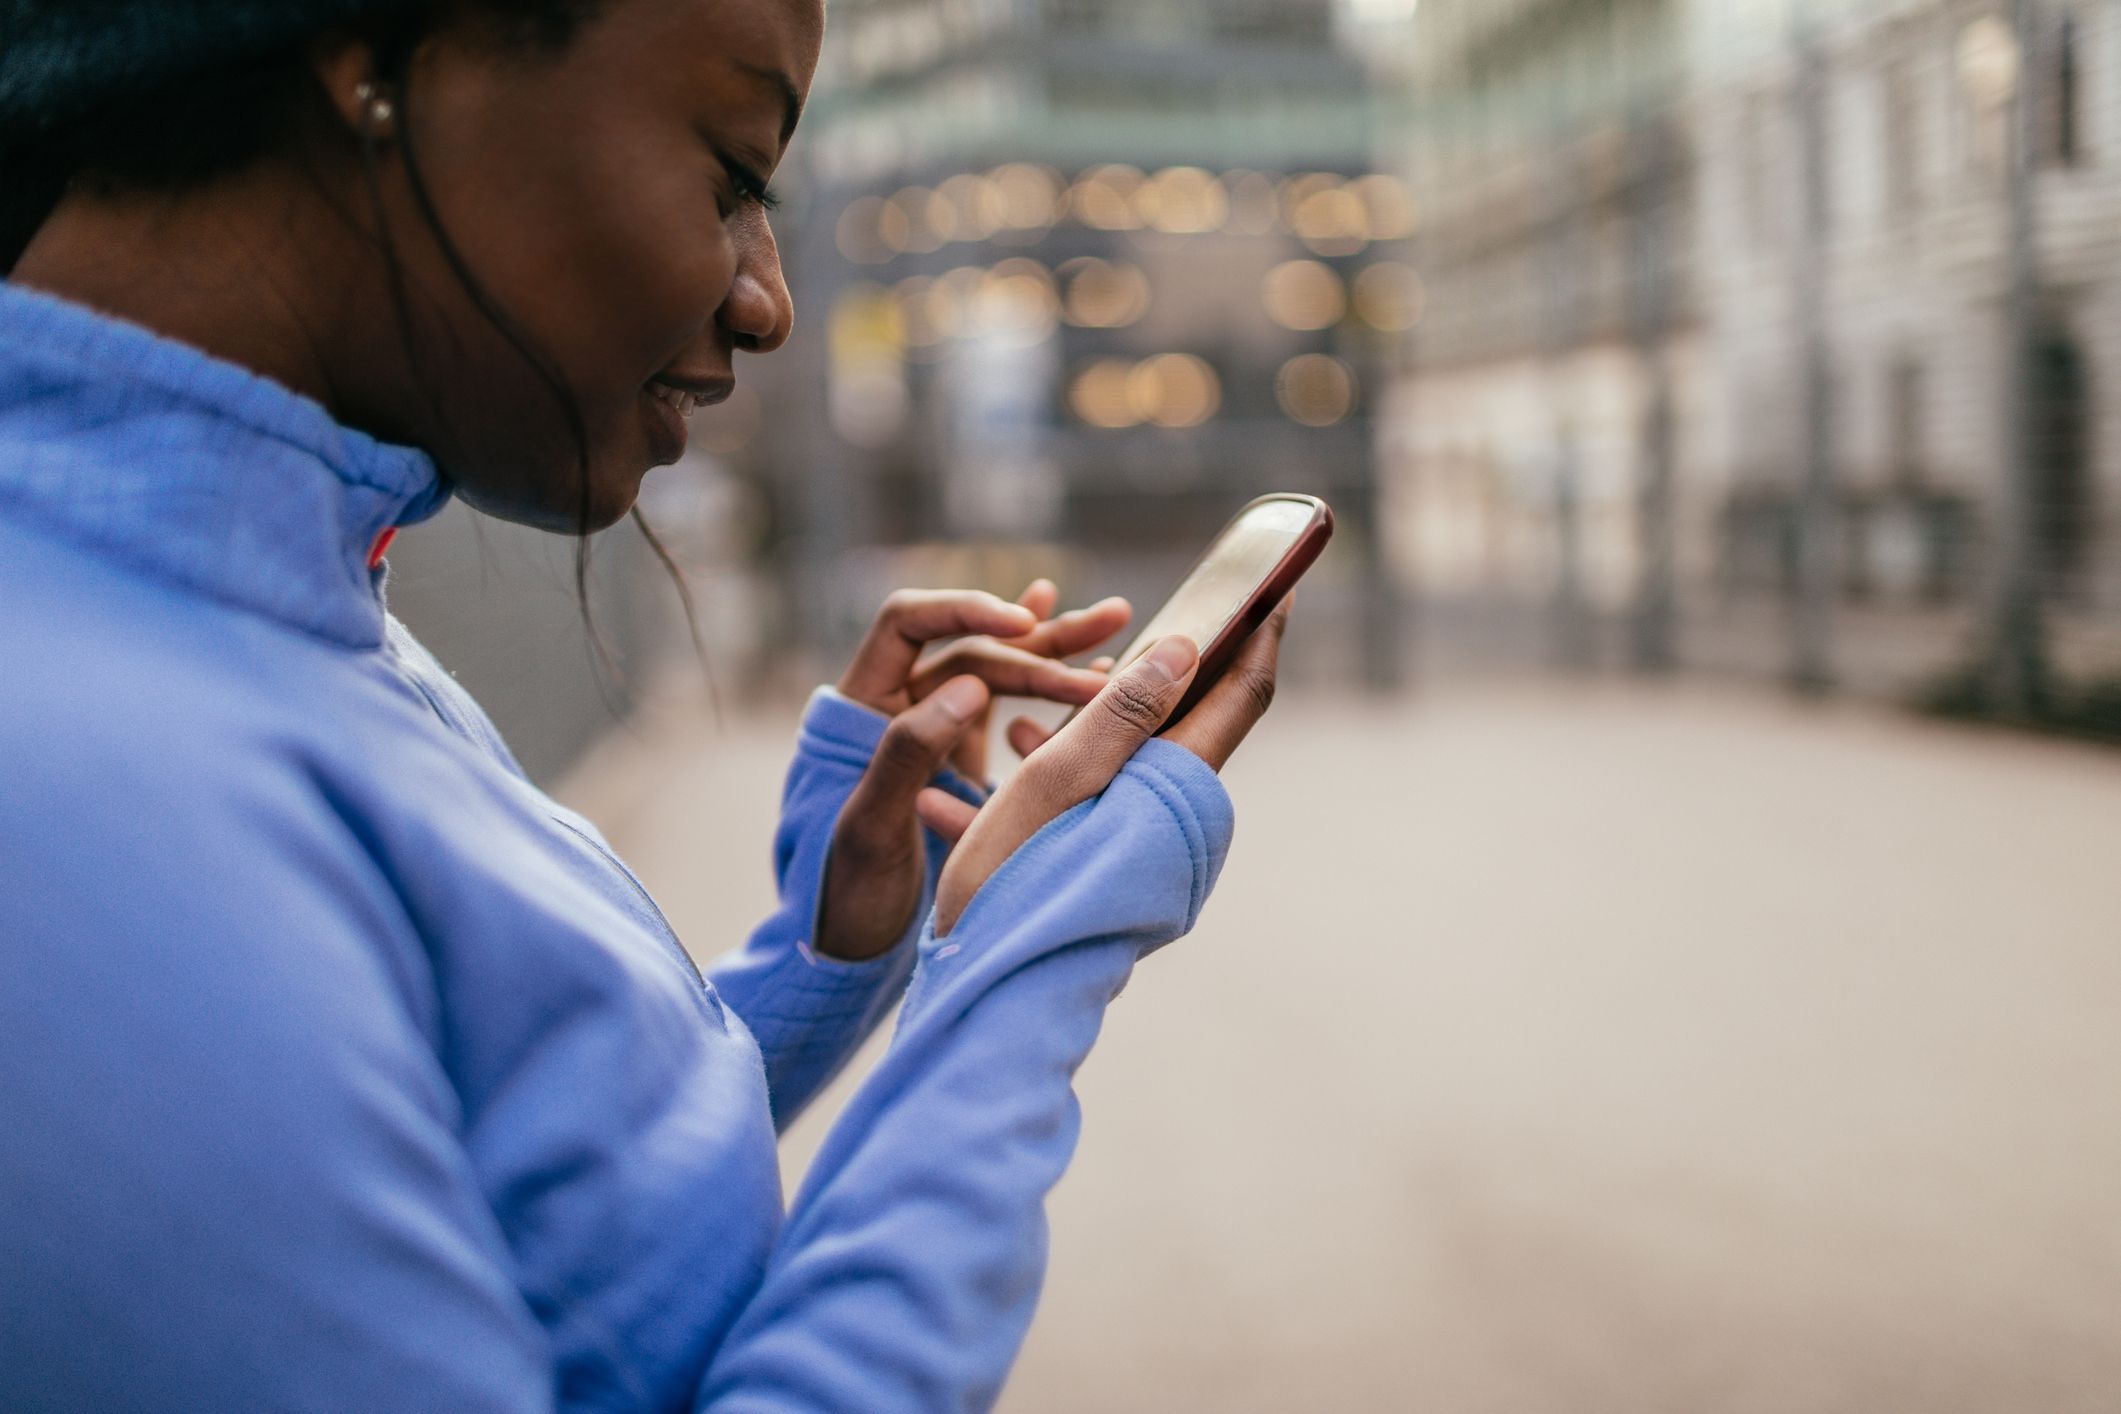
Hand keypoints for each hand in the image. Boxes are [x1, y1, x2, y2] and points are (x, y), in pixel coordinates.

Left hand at [816, 582, 1133, 959]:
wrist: (841, 948)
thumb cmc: (842, 890)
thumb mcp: (872, 825)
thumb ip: (909, 752)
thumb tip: (970, 684)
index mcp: (862, 704)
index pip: (910, 621)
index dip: (965, 608)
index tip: (1024, 624)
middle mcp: (899, 706)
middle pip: (973, 644)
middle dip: (1042, 634)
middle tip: (1112, 619)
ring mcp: (935, 733)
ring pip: (1002, 673)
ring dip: (1058, 651)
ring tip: (1120, 621)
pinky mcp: (963, 763)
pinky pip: (1012, 713)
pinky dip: (1053, 693)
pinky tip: (1098, 673)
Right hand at [917, 597, 1291, 935]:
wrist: (996, 993)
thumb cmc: (1018, 883)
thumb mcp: (1058, 781)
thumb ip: (1122, 712)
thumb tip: (1188, 646)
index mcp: (1179, 788)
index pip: (1243, 693)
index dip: (1261, 632)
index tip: (1276, 580)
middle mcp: (1181, 816)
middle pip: (1195, 716)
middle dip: (1172, 662)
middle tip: (1155, 611)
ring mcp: (1154, 843)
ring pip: (1140, 751)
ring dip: (1099, 712)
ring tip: (1048, 685)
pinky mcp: (1123, 862)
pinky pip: (1108, 788)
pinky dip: (1072, 758)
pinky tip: (1015, 747)